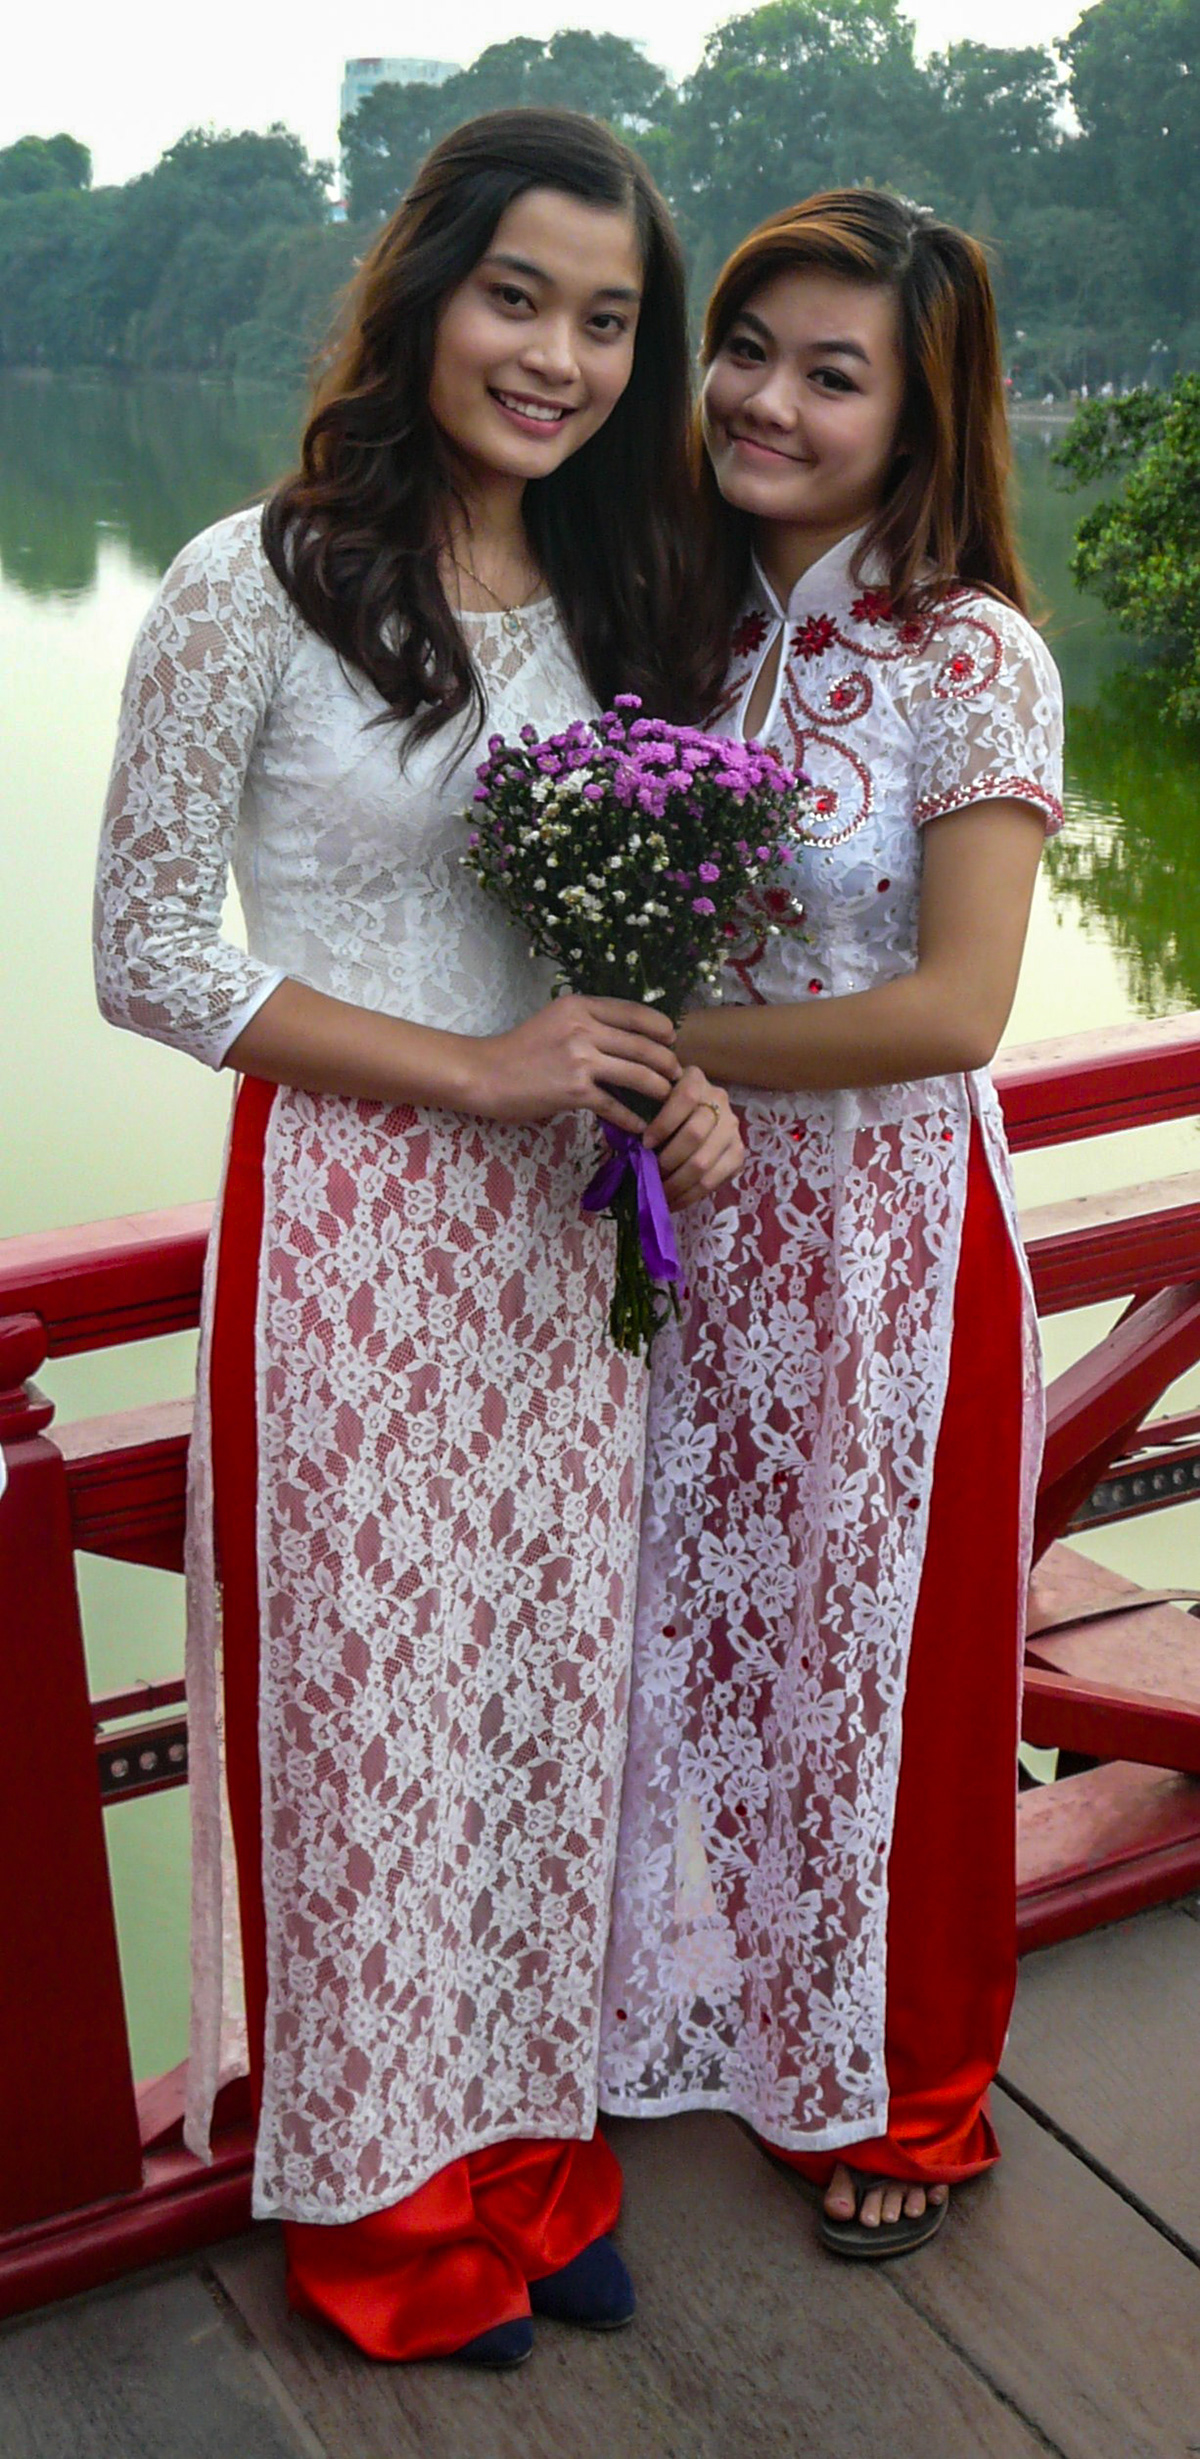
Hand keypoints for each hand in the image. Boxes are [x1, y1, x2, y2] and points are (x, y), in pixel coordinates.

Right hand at [473, 994, 679, 1130]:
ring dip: (660, 1089)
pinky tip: (640, 1127)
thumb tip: (627, 1037)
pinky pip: (616, 1106)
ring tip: (668, 1098)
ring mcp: (580, 1060)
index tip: (671, 1039)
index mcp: (579, 1006)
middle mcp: (583, 1028)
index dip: (660, 1027)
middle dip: (667, 1062)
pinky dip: (632, 1119)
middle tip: (678, 1074)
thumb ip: (588, 1022)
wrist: (485, 1074)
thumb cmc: (520, 1049)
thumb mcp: (555, 1020)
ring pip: (638, 1074)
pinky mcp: (575, 1091)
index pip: (634, 1012)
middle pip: (643, 1045)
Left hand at [642, 1067, 743, 1209]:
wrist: (692, 1115)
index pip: (686, 1097)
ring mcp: (732, 1128)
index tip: (645, 1143)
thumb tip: (623, 1142)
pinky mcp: (738, 1154)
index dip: (664, 1123)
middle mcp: (719, 1100)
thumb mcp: (649, 1099)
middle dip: (667, 1161)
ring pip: (704, 1162)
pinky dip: (690, 1196)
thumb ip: (639, 1111)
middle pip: (695, 1134)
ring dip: (676, 1183)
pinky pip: (714, 1181)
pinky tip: (672, 1201)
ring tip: (657, 1193)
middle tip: (647, 1175)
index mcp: (695, 1079)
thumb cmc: (659, 1107)